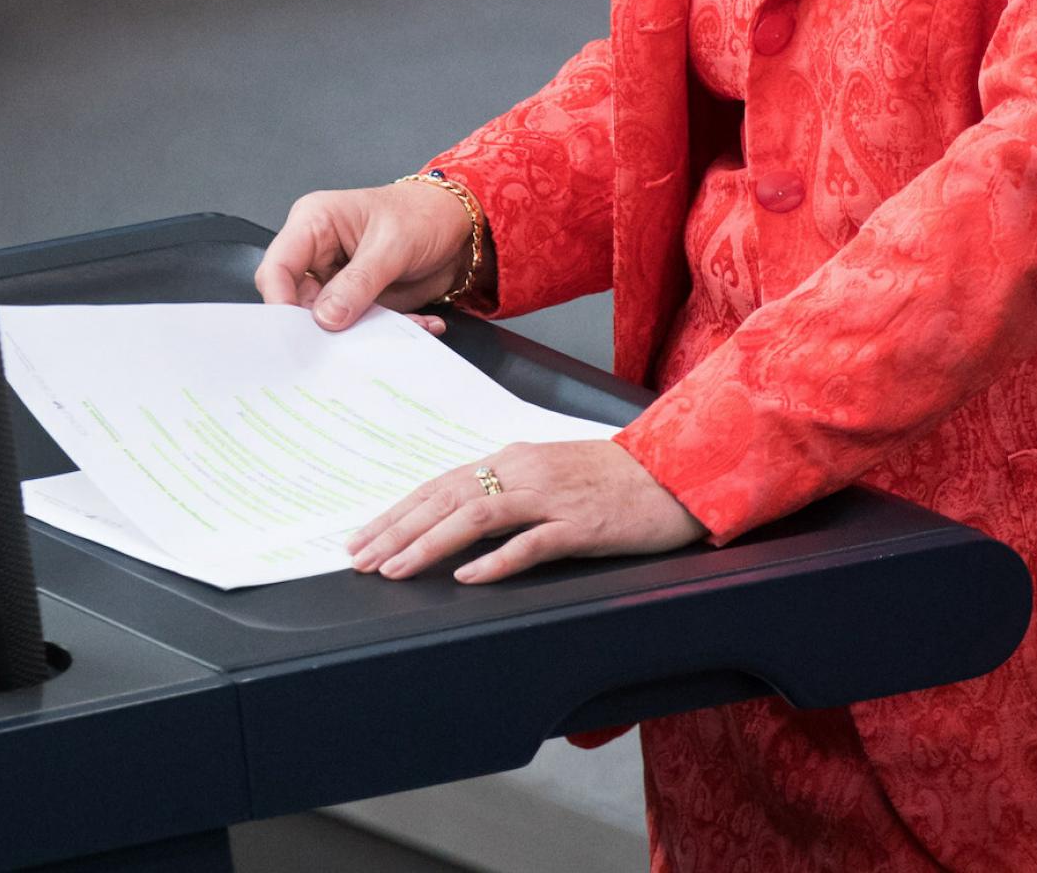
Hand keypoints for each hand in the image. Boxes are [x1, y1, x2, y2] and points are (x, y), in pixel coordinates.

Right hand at [257, 180, 470, 331]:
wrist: (458, 226)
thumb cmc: (423, 214)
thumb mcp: (392, 246)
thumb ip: (358, 282)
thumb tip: (326, 318)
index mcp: (314, 223)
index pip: (277, 266)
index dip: (280, 300)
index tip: (297, 332)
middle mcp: (318, 252)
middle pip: (296, 300)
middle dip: (321, 326)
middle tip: (344, 343)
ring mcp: (337, 279)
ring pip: (327, 321)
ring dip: (361, 332)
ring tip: (396, 327)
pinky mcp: (356, 300)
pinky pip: (358, 326)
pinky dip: (385, 332)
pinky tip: (417, 323)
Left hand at [347, 438, 704, 583]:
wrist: (676, 474)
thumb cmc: (615, 479)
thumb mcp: (551, 476)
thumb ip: (508, 491)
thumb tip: (459, 514)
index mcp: (513, 460)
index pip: (440, 485)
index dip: (397, 512)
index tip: (363, 537)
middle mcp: (524, 472)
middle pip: (447, 499)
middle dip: (397, 529)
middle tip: (360, 557)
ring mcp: (552, 497)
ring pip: (477, 516)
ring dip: (430, 543)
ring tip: (396, 567)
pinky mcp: (582, 524)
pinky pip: (532, 542)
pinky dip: (497, 560)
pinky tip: (468, 577)